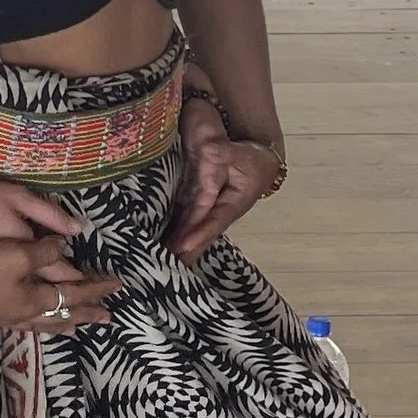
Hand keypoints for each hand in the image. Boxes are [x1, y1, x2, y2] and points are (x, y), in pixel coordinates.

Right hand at [0, 233, 120, 332]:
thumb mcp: (19, 252)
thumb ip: (46, 252)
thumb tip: (65, 247)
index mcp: (36, 299)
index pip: (75, 294)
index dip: (97, 289)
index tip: (118, 286)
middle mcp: (24, 314)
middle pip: (61, 315)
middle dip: (85, 314)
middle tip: (107, 318)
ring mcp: (4, 318)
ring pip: (40, 324)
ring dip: (60, 324)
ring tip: (72, 329)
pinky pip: (21, 324)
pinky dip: (35, 325)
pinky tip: (30, 324)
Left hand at [169, 101, 282, 257]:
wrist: (258, 161)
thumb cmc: (252, 159)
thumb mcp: (241, 154)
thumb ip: (224, 152)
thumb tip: (209, 150)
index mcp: (233, 203)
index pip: (214, 221)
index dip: (198, 234)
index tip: (183, 247)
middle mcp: (218, 211)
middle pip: (199, 232)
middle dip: (184, 250)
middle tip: (165, 266)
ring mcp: (207, 209)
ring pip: (190, 229)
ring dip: (177, 245)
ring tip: (159, 260)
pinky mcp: (198, 202)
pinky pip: (185, 219)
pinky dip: (175, 231)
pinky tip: (162, 242)